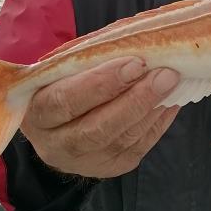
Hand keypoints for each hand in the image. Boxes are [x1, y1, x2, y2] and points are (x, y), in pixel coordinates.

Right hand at [20, 57, 179, 177]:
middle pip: (99, 128)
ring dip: (153, 108)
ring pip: (123, 138)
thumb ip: (91, 60)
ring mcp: (85, 162)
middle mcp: (57, 145)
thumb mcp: (65, 70)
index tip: (136, 63)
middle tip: (166, 74)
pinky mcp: (111, 167)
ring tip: (172, 82)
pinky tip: (171, 99)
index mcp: (38, 114)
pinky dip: (159, 120)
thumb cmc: (65, 85)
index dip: (102, 83)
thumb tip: (137, 43)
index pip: (67, 100)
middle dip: (137, 99)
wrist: (58, 126)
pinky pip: (140, 145)